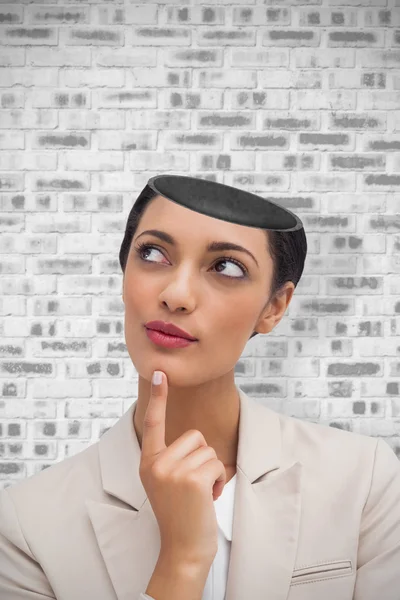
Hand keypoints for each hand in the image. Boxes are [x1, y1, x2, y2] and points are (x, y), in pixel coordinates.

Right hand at [138, 370, 226, 566]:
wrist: (182, 548)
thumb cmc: (180, 513)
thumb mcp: (166, 482)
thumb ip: (171, 458)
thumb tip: (193, 439)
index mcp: (148, 461)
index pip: (153, 422)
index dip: (158, 397)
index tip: (160, 373)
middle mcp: (156, 463)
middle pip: (195, 436)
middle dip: (202, 458)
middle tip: (193, 485)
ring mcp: (172, 471)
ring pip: (208, 450)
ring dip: (211, 471)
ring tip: (200, 493)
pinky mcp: (191, 479)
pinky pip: (216, 465)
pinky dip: (219, 481)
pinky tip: (208, 498)